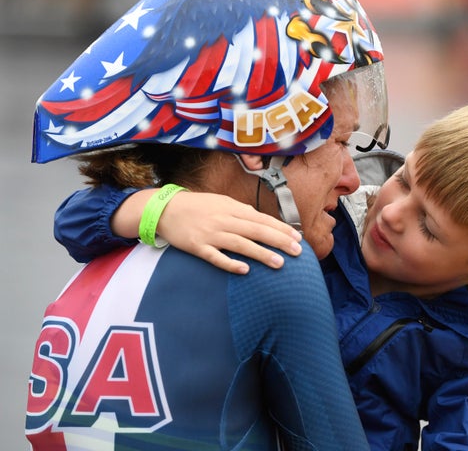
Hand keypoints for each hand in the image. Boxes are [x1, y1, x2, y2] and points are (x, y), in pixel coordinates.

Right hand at [112, 189, 302, 273]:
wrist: (164, 209)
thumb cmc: (197, 206)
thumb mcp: (221, 201)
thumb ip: (240, 210)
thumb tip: (259, 218)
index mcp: (231, 208)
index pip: (261, 219)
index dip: (280, 228)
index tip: (297, 238)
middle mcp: (223, 220)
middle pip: (256, 231)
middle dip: (278, 241)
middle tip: (297, 252)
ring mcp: (210, 234)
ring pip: (240, 244)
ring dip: (261, 254)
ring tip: (279, 264)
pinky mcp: (197, 247)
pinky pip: (215, 257)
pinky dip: (230, 263)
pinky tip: (245, 270)